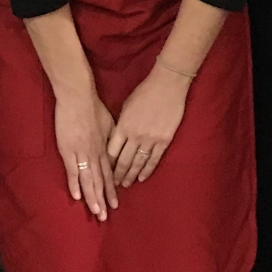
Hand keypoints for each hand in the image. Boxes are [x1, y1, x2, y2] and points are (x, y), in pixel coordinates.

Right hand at [54, 89, 117, 220]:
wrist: (79, 98)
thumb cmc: (94, 108)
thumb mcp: (110, 124)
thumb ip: (111, 140)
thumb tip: (114, 150)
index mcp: (104, 149)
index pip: (109, 174)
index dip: (111, 190)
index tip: (114, 204)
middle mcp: (95, 154)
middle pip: (100, 181)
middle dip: (102, 200)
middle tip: (105, 216)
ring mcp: (81, 154)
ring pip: (89, 180)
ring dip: (92, 197)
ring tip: (96, 213)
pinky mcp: (68, 150)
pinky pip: (73, 171)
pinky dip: (75, 184)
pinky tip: (77, 197)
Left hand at [108, 65, 190, 183]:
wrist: (167, 86)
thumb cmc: (144, 93)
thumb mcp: (126, 107)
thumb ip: (121, 125)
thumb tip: (116, 139)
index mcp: (123, 127)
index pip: (111, 152)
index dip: (107, 164)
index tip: (104, 172)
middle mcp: (135, 136)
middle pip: (123, 161)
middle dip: (117, 175)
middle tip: (113, 185)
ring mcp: (150, 140)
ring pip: (138, 163)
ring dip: (130, 175)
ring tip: (126, 184)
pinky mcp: (164, 141)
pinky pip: (154, 159)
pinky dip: (147, 170)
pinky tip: (142, 178)